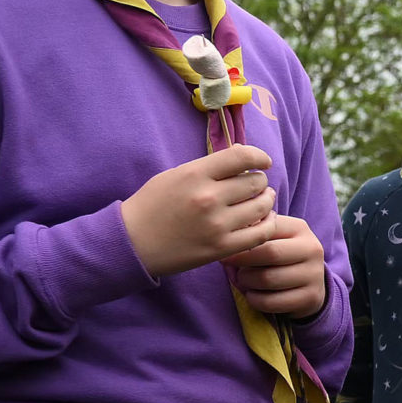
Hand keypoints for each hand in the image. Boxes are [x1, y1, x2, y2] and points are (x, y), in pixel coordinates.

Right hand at [122, 144, 281, 276]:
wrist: (133, 242)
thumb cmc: (152, 205)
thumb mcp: (174, 175)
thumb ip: (209, 166)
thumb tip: (243, 154)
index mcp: (194, 174)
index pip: (241, 157)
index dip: (259, 156)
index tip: (263, 162)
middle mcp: (208, 198)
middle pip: (256, 182)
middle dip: (260, 181)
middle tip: (256, 185)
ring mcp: (217, 225)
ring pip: (262, 207)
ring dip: (267, 201)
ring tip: (263, 199)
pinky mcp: (222, 248)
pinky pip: (261, 234)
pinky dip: (268, 224)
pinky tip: (265, 220)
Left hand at [229, 217, 328, 320]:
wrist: (308, 283)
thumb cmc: (279, 257)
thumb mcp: (272, 238)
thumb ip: (252, 234)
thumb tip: (228, 241)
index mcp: (299, 228)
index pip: (264, 231)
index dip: (240, 243)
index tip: (225, 252)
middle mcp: (312, 249)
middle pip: (270, 253)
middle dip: (243, 262)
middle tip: (231, 268)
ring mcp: (314, 274)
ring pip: (268, 279)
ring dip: (246, 283)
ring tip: (243, 281)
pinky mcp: (311, 297)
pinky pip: (272, 301)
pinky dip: (255, 300)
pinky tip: (253, 295)